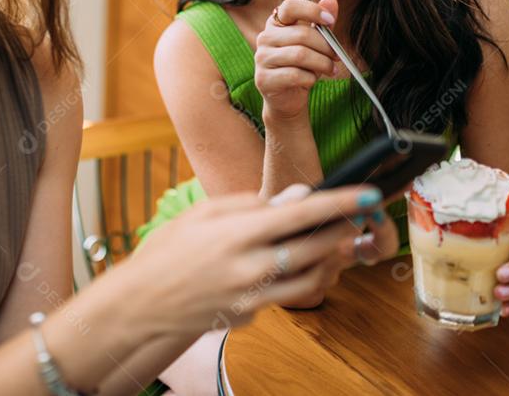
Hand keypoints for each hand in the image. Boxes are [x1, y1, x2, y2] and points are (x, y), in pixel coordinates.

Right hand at [127, 184, 386, 335]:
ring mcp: (253, 297)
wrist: (141, 303)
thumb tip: (294, 197)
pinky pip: (287, 296)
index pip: (302, 214)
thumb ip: (248, 203)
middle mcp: (250, 267)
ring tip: (337, 243)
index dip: (340, 202)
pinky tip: (299, 264)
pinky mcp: (251, 316)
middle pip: (316, 248)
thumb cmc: (167, 251)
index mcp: (238, 234)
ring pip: (313, 280)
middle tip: (358, 217)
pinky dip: (302, 279)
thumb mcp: (201, 213)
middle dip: (344, 230)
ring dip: (332, 260)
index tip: (368, 193)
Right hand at [255, 0, 340, 120]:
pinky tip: (313, 80)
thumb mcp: (316, 43)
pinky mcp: (263, 79)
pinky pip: (294, 75)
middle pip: (302, 34)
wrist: (287, 97)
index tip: (330, 20)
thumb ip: (322, 22)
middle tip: (337, 55)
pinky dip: (310, 78)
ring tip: (330, 69)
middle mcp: (265, 38)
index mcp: (276, 23)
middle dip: (325, 46)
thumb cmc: (302, 66)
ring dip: (322, 63)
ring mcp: (262, 58)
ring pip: (300, 55)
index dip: (312, 10)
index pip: (290, 7)